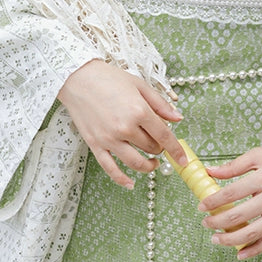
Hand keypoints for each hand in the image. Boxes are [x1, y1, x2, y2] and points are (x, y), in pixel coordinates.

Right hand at [57, 59, 187, 188]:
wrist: (78, 78)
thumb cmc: (108, 78)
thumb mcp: (139, 85)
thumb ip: (160, 104)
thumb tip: (178, 118)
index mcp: (139, 111)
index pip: (164, 137)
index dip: (176, 150)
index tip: (183, 160)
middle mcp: (125, 128)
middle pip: (151, 148)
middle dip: (159, 148)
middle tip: (157, 141)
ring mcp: (109, 139)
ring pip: (136, 163)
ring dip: (148, 166)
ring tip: (152, 163)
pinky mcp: (95, 144)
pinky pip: (111, 169)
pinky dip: (122, 179)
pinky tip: (131, 183)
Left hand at [198, 131, 261, 258]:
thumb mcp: (260, 155)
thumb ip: (234, 165)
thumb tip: (210, 171)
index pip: (231, 193)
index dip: (213, 201)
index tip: (201, 206)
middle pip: (239, 215)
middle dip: (217, 222)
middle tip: (205, 223)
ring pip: (253, 233)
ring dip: (230, 239)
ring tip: (215, 239)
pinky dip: (253, 250)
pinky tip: (239, 253)